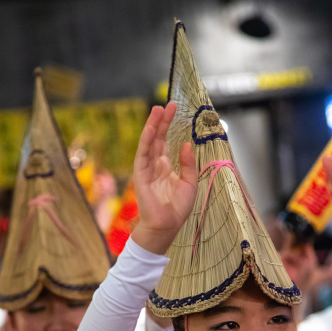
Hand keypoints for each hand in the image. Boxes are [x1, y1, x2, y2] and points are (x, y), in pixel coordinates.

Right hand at [132, 102, 197, 254]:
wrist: (166, 226)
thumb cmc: (177, 209)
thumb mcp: (189, 183)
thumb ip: (188, 164)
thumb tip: (185, 143)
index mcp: (166, 167)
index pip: (166, 141)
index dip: (169, 126)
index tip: (175, 110)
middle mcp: (155, 165)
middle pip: (157, 138)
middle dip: (162, 121)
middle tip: (168, 104)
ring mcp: (147, 169)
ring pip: (149, 143)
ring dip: (153, 126)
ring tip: (158, 109)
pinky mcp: (141, 174)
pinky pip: (142, 154)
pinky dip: (146, 141)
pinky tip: (150, 129)